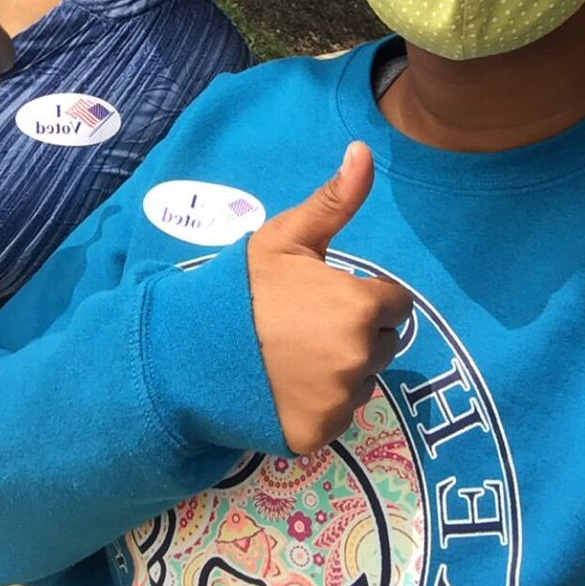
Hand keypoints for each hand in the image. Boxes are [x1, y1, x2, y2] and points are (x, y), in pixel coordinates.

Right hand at [248, 141, 411, 453]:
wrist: (188, 348)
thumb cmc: (242, 287)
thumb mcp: (287, 237)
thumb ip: (335, 200)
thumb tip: (364, 149)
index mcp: (360, 306)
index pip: (396, 304)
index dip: (365, 296)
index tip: (326, 296)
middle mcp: (359, 358)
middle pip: (382, 344)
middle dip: (355, 333)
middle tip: (305, 326)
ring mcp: (340, 402)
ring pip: (361, 382)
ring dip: (340, 371)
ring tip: (292, 356)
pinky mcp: (320, 436)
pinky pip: (337, 417)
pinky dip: (318, 405)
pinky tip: (284, 387)